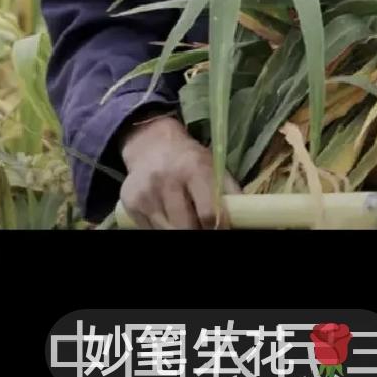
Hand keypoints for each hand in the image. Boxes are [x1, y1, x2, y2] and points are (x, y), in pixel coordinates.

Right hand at [120, 114, 236, 229]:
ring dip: (179, 230)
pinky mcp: (130, 202)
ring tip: (186, 220)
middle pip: (186, 227)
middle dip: (198, 231)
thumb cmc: (190, 160)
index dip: (218, 227)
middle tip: (202, 227)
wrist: (151, 145)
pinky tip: (167, 217)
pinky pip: (149, 229)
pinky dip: (161, 228)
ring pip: (167, 231)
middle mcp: (167, 180)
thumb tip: (246, 216)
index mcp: (194, 169)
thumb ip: (228, 190)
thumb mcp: (213, 166)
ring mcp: (146, 193)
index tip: (221, 228)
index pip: (208, 213)